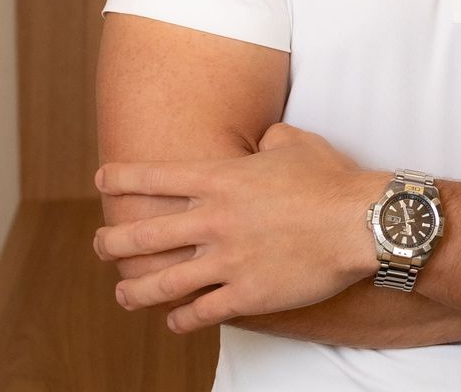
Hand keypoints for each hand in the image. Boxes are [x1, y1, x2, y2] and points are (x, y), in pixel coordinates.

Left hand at [94, 123, 384, 332]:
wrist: (360, 221)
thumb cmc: (330, 177)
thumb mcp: (295, 142)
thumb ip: (269, 139)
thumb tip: (263, 141)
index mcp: (222, 179)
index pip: (155, 177)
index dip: (122, 178)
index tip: (102, 179)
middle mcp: (214, 220)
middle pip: (143, 235)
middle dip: (112, 241)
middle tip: (101, 244)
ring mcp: (227, 261)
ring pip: (161, 283)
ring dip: (134, 290)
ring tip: (123, 292)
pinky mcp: (245, 295)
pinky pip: (199, 313)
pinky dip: (181, 319)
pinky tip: (175, 320)